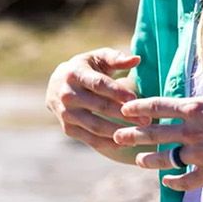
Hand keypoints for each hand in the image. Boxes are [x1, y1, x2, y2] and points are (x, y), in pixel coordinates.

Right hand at [46, 47, 143, 162]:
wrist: (56, 86)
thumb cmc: (85, 69)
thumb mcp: (97, 58)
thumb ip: (116, 59)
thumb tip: (136, 59)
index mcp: (75, 74)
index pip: (98, 84)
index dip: (117, 92)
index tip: (135, 99)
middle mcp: (67, 94)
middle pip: (99, 106)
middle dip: (124, 114)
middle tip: (146, 120)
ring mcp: (66, 114)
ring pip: (95, 126)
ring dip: (118, 131)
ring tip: (138, 133)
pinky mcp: (68, 129)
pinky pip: (90, 139)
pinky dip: (108, 143)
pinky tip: (124, 142)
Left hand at [115, 65, 202, 189]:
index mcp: (196, 107)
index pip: (157, 105)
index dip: (138, 107)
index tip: (125, 109)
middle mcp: (192, 131)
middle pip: (153, 133)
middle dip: (132, 134)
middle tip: (117, 137)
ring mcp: (200, 154)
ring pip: (164, 158)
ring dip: (148, 159)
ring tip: (139, 160)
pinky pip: (184, 180)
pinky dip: (173, 182)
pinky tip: (167, 182)